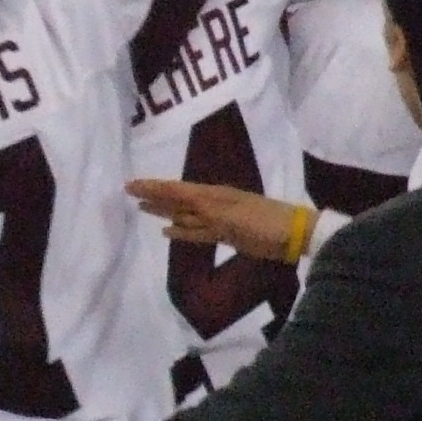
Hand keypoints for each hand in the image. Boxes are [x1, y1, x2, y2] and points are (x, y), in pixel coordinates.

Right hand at [127, 177, 308, 258]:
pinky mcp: (225, 234)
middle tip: (130, 193)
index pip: (174, 189)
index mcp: (212, 195)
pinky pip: (196, 231)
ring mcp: (218, 219)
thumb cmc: (261, 222)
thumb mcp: (230, 215)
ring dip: (164, 211)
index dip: (152, 187)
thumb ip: (202, 210)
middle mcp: (211, 203)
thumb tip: (175, 205)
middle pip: (176, 199)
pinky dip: (181, 231)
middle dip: (154, 196)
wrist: (292, 235)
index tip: (129, 185)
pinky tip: (168, 231)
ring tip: (143, 208)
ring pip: (184, 215)